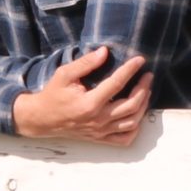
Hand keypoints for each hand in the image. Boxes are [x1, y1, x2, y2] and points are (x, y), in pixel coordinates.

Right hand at [12, 47, 151, 146]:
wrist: (42, 119)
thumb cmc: (53, 94)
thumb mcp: (64, 74)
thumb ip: (85, 63)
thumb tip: (105, 52)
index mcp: (89, 103)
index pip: (117, 83)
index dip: (131, 70)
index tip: (140, 60)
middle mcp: (98, 120)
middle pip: (131, 105)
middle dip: (143, 88)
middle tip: (148, 76)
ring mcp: (100, 131)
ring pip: (132, 122)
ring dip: (143, 106)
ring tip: (145, 92)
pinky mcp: (100, 138)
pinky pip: (125, 139)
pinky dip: (135, 128)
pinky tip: (136, 114)